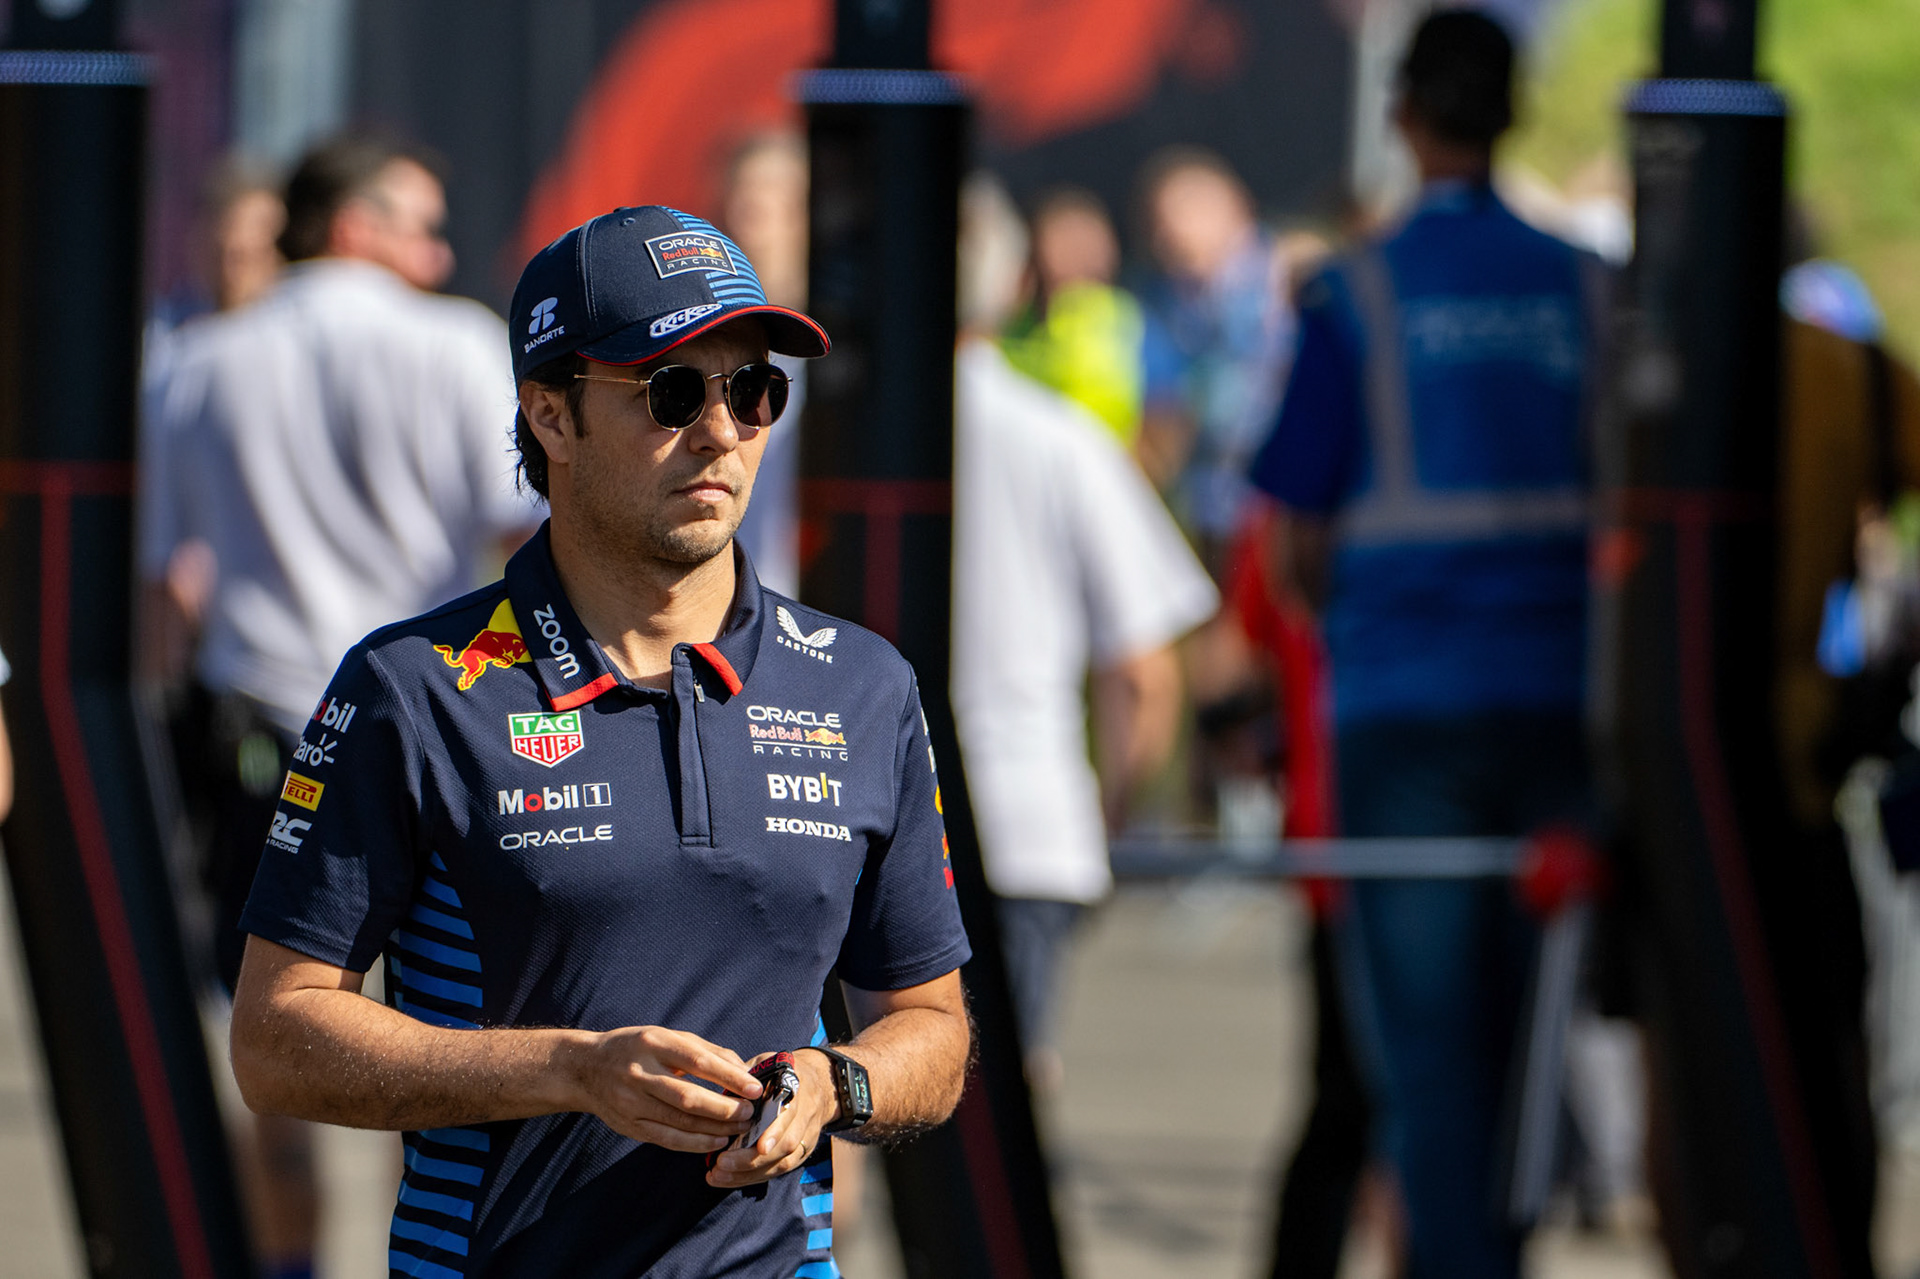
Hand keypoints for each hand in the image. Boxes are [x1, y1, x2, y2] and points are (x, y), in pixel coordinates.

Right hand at [575, 1026, 760, 1152]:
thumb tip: (743, 1071)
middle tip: (749, 1113)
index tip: (755, 1088)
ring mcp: (631, 1102)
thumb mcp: (667, 1037)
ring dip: (714, 1129)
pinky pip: (666, 1139)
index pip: (698, 1062)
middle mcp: (640, 1073)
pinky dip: (694, 1143)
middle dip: (724, 1108)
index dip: (729, 1077)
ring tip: (739, 1129)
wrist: (585, 1069)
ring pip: (679, 1121)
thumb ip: (706, 1051)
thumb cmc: (638, 1048)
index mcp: (654, 1043)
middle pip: (688, 1097)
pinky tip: (715, 1143)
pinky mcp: (628, 1126)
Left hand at [705, 1048, 837, 1188]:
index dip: (775, 1132)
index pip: (789, 1113)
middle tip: (720, 1163)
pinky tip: (730, 1178)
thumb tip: (720, 1095)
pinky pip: (780, 1169)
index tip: (757, 1146)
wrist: (822, 1083)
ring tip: (718, 1175)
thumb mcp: (766, 1063)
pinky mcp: (801, 1152)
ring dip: (749, 1173)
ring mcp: (806, 1136)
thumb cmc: (783, 1072)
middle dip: (751, 1159)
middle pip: (785, 1144)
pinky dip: (754, 1177)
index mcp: (796, 1088)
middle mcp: (806, 1114)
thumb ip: (746, 1076)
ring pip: (783, 1162)